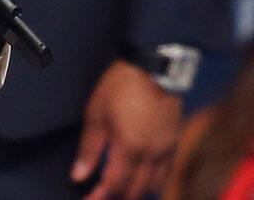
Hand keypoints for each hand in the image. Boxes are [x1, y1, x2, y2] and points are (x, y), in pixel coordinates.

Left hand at [71, 61, 182, 199]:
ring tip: (120, 190)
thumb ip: (89, 148)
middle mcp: (150, 154)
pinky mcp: (175, 141)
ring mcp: (166, 149)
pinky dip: (153, 181)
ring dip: (136, 192)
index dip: (99, 196)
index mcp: (128, 148)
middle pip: (135, 190)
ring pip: (154, 186)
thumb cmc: (120, 86)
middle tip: (101, 195)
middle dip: (117, 197)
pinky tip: (142, 178)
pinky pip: (166, 172)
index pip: (114, 185)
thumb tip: (78, 175)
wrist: (155, 66)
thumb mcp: (96, 113)